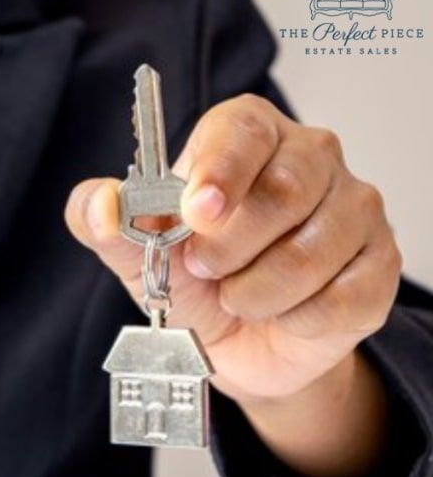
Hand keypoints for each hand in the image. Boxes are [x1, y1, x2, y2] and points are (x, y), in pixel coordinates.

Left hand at [66, 94, 400, 476]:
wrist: (239, 346)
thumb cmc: (194, 282)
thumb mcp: (139, 256)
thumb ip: (108, 225)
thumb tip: (99, 205)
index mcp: (248, 137)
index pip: (243, 130)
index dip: (220, 169)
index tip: (196, 210)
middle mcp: (311, 159)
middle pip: (285, 190)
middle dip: (229, 247)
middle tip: (203, 269)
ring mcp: (354, 210)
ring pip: (313, 251)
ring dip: (256, 292)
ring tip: (238, 297)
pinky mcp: (378, 265)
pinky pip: (340, 296)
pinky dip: (296, 319)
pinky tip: (282, 313)